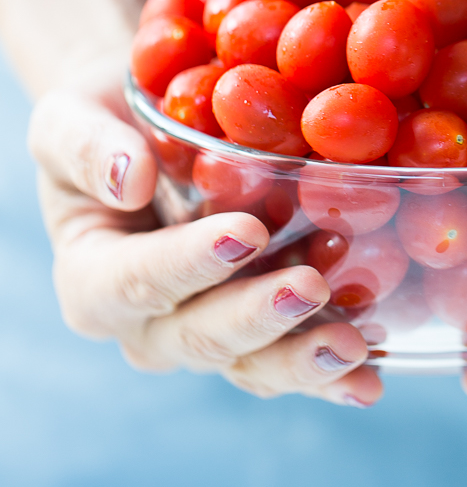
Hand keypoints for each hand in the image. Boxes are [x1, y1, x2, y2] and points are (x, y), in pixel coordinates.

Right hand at [28, 56, 381, 407]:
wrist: (149, 136)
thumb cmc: (105, 124)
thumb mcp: (71, 118)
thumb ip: (87, 146)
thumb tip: (130, 179)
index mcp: (93, 282)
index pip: (136, 281)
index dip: (190, 263)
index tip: (246, 232)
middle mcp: (148, 327)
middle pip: (202, 336)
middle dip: (259, 317)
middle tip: (312, 288)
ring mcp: (208, 335)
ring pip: (253, 365)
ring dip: (304, 357)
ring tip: (356, 344)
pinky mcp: (261, 331)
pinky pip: (291, 358)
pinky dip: (333, 368)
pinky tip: (376, 365)